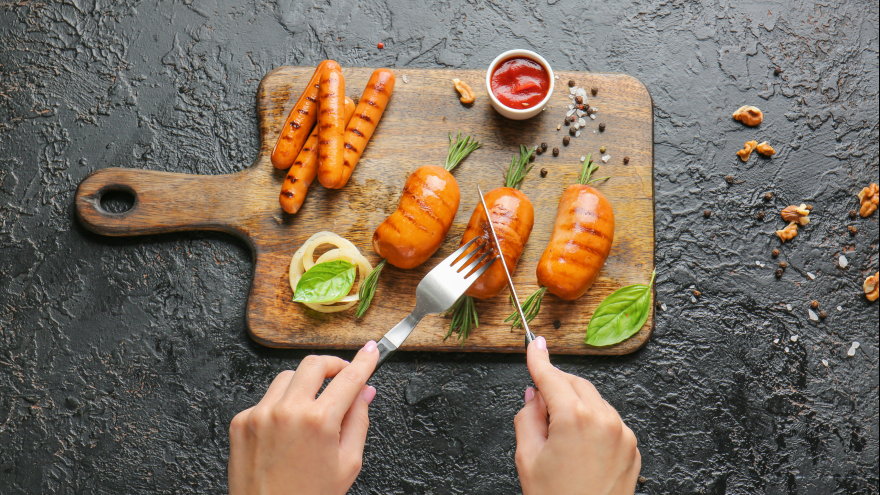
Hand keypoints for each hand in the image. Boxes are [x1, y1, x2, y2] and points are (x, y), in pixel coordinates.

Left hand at [228, 341, 378, 494]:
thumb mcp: (347, 464)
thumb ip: (358, 421)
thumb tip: (365, 392)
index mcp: (319, 422)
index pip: (349, 377)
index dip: (365, 361)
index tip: (371, 350)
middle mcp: (288, 411)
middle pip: (314, 363)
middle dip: (333, 364)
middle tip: (342, 375)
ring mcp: (260, 414)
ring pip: (288, 377)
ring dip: (305, 384)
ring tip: (311, 409)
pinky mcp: (241, 421)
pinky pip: (266, 399)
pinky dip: (280, 405)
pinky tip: (286, 430)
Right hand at [515, 336, 640, 494]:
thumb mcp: (527, 457)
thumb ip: (528, 417)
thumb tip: (534, 396)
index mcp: (576, 418)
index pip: (552, 376)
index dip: (539, 358)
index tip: (534, 344)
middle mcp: (605, 420)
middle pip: (575, 384)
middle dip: (556, 386)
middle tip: (538, 405)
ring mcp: (623, 434)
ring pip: (594, 401)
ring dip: (576, 405)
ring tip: (559, 438)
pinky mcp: (632, 448)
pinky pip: (609, 421)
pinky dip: (593, 422)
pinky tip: (578, 447)